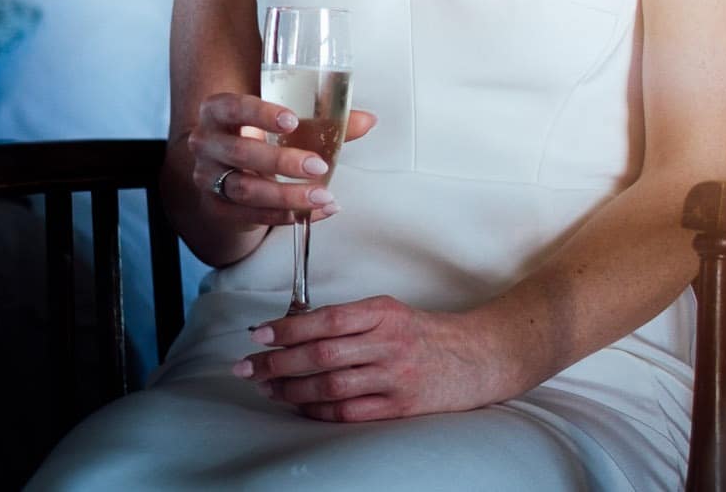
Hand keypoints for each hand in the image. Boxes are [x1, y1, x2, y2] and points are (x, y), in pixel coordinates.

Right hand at [187, 93, 377, 226]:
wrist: (228, 168)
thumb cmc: (260, 134)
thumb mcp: (283, 120)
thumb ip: (323, 119)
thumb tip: (368, 121)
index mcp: (218, 111)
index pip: (234, 107)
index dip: (260, 114)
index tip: (292, 121)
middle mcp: (206, 143)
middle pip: (240, 152)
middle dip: (282, 161)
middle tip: (318, 165)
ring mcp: (208, 177)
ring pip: (244, 189)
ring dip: (286, 195)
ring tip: (322, 196)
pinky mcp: (218, 206)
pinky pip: (251, 214)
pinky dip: (286, 215)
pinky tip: (315, 212)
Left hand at [234, 296, 525, 420]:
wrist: (479, 357)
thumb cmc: (427, 334)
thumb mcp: (392, 313)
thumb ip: (351, 320)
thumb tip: (295, 329)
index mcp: (385, 313)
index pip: (326, 320)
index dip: (287, 328)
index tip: (258, 334)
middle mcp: (389, 344)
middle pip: (321, 355)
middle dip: (277, 362)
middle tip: (246, 367)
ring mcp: (395, 378)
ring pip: (329, 386)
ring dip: (291, 389)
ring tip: (266, 388)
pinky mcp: (399, 407)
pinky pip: (348, 413)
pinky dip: (317, 411)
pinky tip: (299, 406)